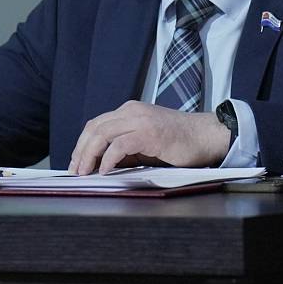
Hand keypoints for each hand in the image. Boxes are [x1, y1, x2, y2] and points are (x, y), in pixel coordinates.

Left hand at [68, 101, 232, 174]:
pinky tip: (105, 171)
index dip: (82, 144)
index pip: (96, 125)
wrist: (207, 136)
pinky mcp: (149, 133)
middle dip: (80, 151)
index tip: (76, 162)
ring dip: (89, 155)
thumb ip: (124, 149)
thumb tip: (100, 164)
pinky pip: (120, 145)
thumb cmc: (179, 143)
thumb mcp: (145, 143)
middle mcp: (131, 111)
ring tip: (85, 172)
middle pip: (94, 128)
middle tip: (75, 170)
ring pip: (102, 134)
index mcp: (129, 111)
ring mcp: (140, 120)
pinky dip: (108, 159)